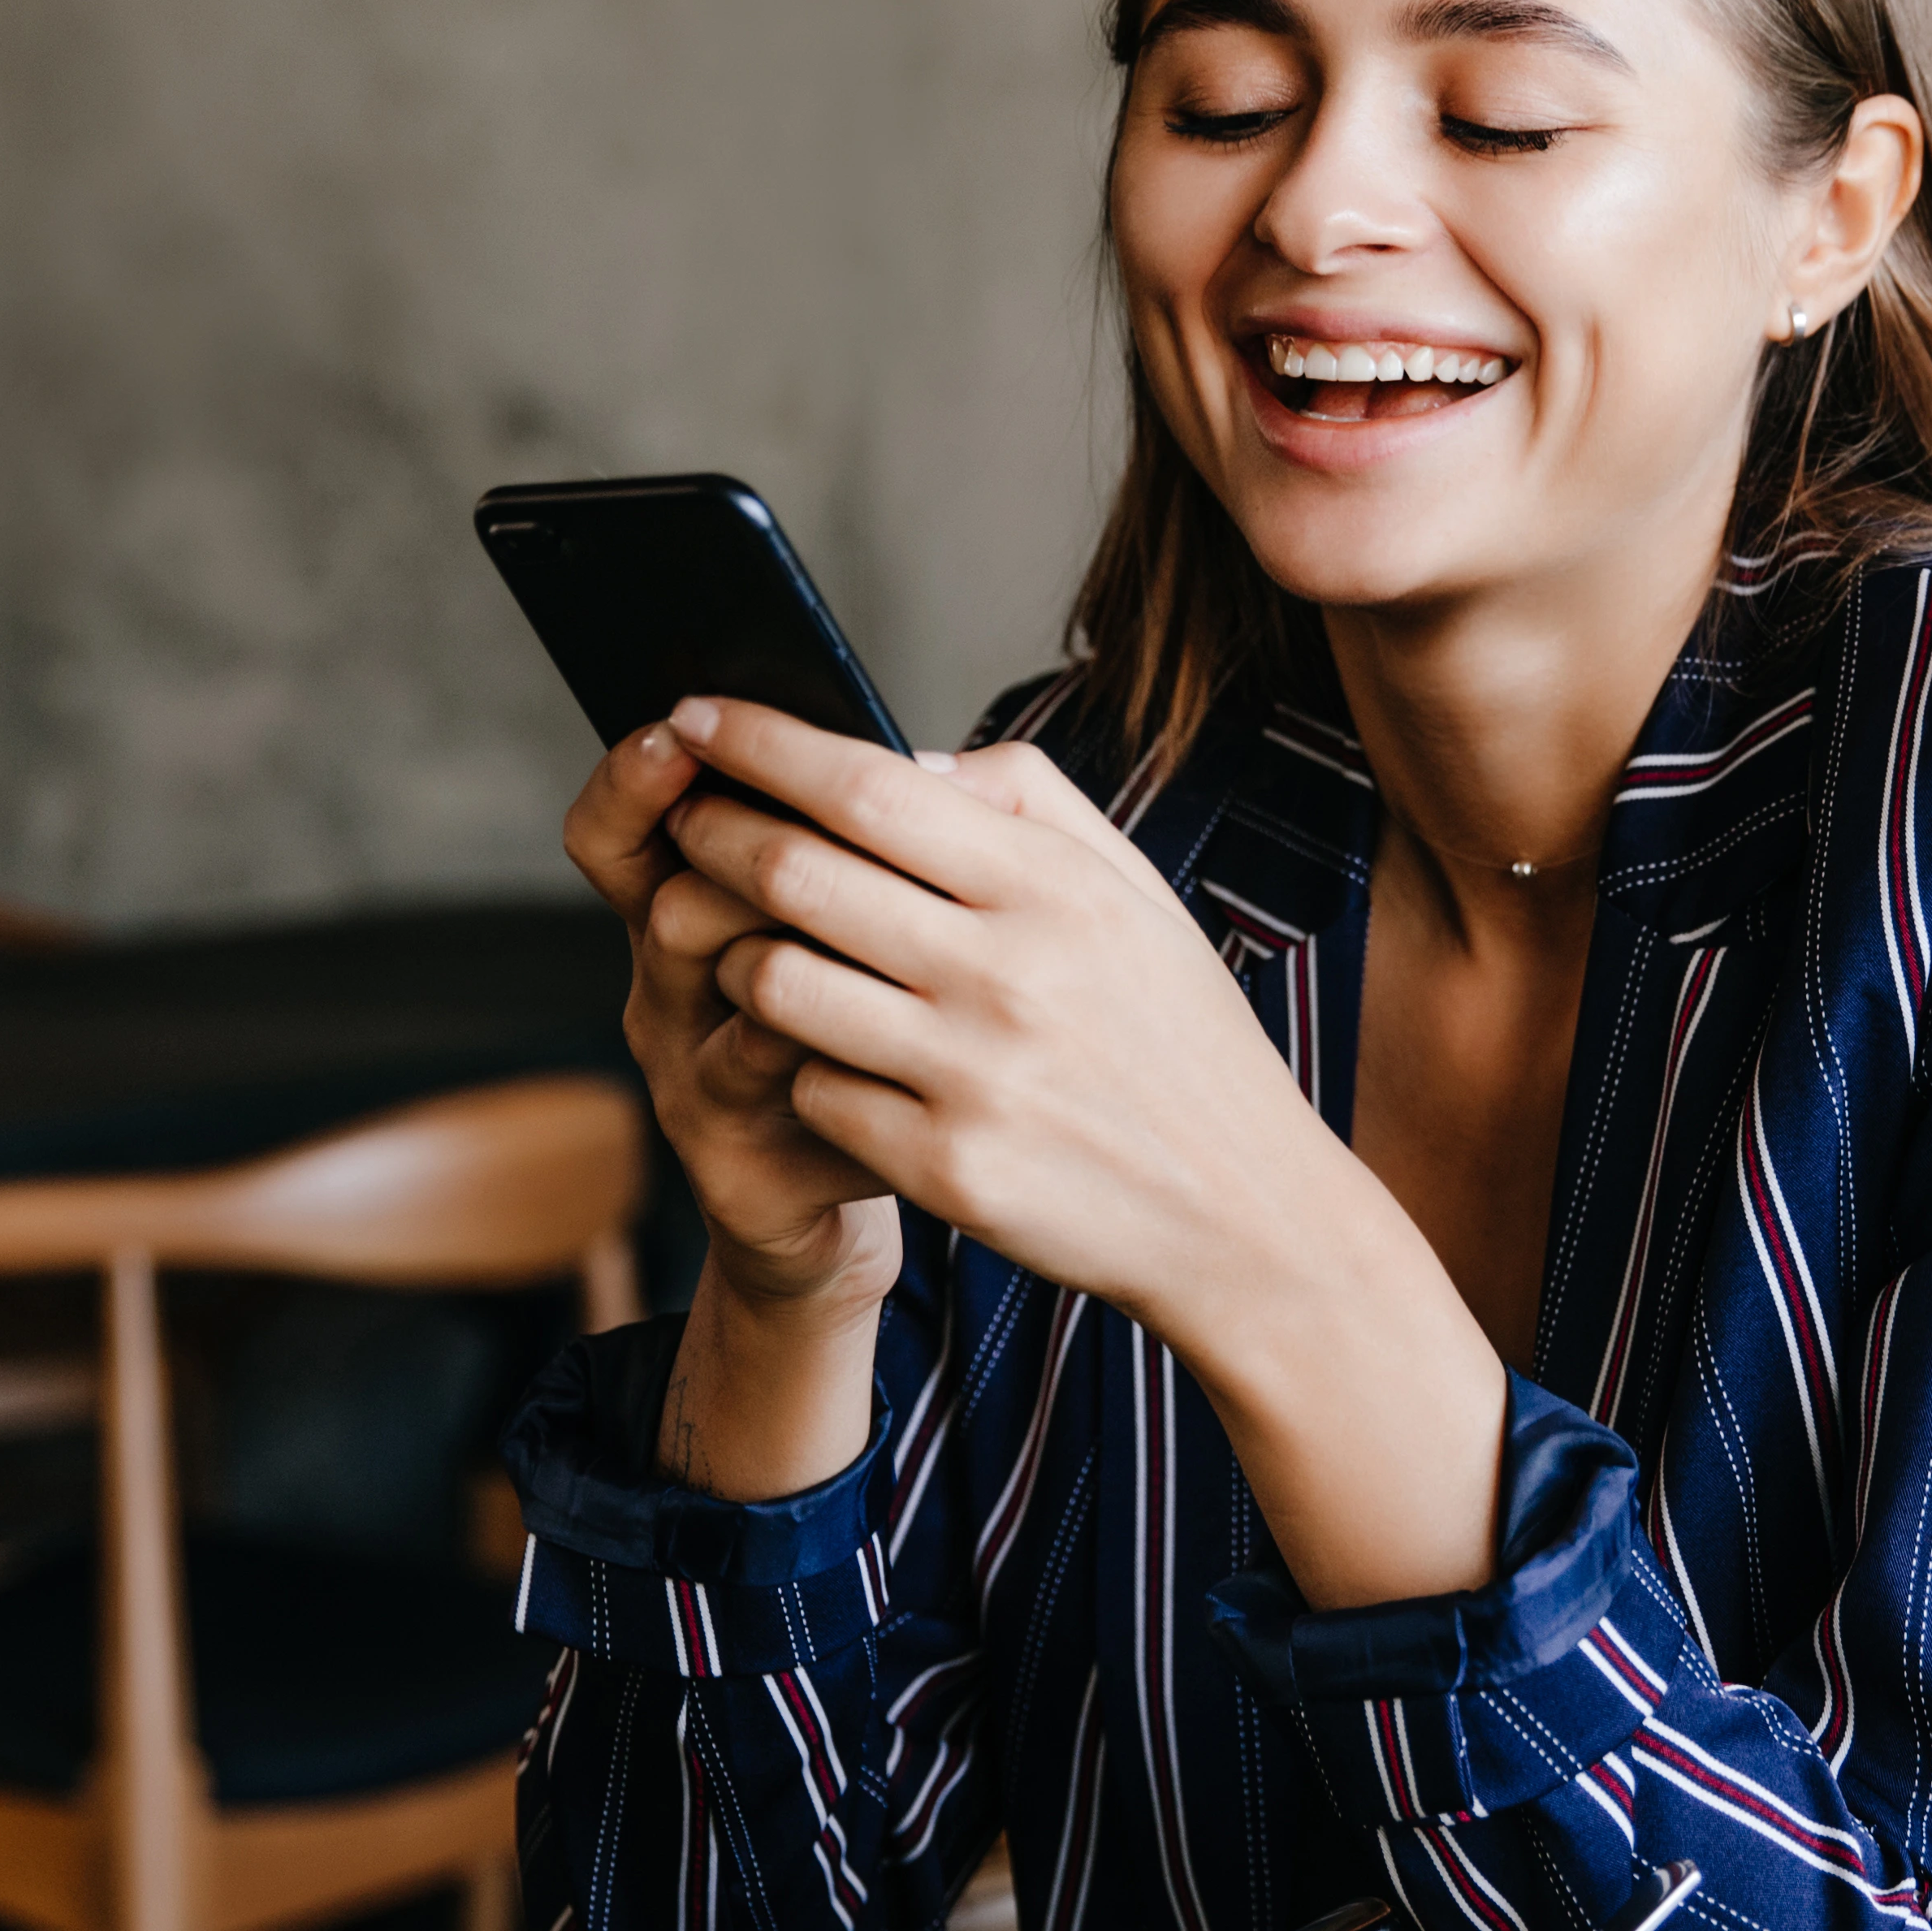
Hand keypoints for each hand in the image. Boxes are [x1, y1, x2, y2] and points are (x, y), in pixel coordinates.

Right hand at [564, 719, 898, 1323]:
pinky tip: (918, 1048)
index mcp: (697, 914)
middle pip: (673, 907)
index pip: (620, 836)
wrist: (908, 1186)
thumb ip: (884, 845)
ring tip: (885, 937)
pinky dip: (855, 1058)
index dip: (634, 782)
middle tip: (820, 833)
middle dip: (749, 863)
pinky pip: (785, 1101)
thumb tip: (925, 759)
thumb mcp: (884, 929)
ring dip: (813, 952)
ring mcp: (695, 1087)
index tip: (679, 728)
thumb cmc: (898, 1028)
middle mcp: (671, 996)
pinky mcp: (739, 1172)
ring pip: (733, 996)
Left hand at [645, 700, 1339, 1338]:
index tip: (696, 715)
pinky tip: (822, 1060)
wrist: (1245, 1215)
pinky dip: (797, 1066)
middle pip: (795, 874)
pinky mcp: (944, 1167)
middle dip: (713, 835)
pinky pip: (809, 1090)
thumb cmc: (1181, 1043)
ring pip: (775, 983)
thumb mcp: (1136, 899)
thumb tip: (902, 761)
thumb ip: (1027, 805)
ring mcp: (972, 1074)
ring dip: (735, 955)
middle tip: (686, 823)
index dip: (762, 744)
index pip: (868, 787)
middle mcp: (1010, 972)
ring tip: (745, 946)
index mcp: (1054, 889)